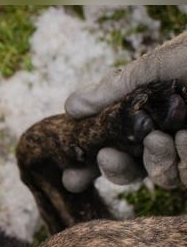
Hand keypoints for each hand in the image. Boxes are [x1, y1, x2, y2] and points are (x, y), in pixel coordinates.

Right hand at [62, 32, 186, 192]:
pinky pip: (185, 176)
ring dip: (155, 160)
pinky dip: (182, 159)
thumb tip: (70, 106)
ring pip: (159, 178)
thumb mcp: (155, 68)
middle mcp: (172, 135)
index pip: (114, 148)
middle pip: (131, 173)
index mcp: (153, 115)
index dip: (89, 166)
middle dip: (116, 169)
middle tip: (107, 154)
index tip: (72, 177)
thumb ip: (113, 90)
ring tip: (163, 136)